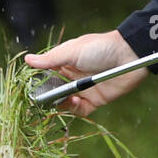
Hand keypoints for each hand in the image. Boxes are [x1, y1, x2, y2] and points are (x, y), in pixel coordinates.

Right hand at [25, 30, 148, 117]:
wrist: (129, 55)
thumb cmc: (100, 47)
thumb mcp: (72, 50)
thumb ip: (50, 59)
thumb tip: (28, 60)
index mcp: (66, 62)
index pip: (46, 75)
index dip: (38, 82)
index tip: (29, 87)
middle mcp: (73, 76)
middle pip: (54, 91)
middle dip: (47, 96)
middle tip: (42, 98)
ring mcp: (84, 89)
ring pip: (65, 103)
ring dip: (61, 103)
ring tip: (62, 98)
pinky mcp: (96, 100)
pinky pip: (81, 110)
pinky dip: (75, 108)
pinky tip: (76, 100)